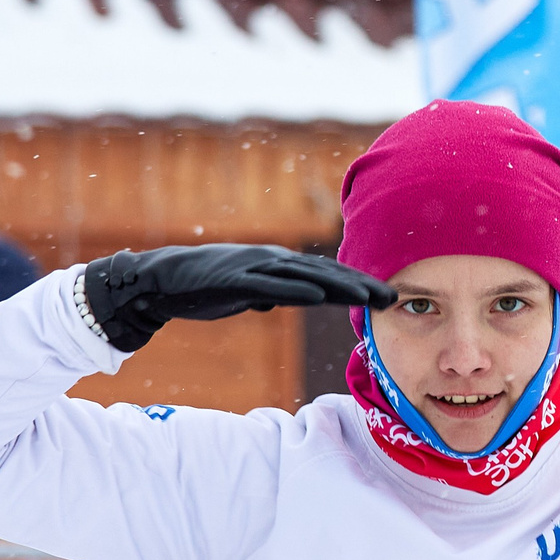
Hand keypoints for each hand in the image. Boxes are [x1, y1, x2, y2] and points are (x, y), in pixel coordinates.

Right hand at [81, 245, 395, 352]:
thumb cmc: (206, 287)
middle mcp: (274, 261)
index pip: (327, 275)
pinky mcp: (237, 278)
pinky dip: (297, 289)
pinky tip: (319, 296)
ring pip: (307, 277)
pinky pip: (271, 285)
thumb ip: (270, 293)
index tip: (389, 296)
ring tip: (370, 296)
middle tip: (395, 296)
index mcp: (280, 265)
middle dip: (362, 284)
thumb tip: (286, 298)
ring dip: (341, 286)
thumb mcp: (246, 292)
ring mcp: (256, 267)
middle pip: (326, 273)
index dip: (359, 284)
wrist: (164, 280)